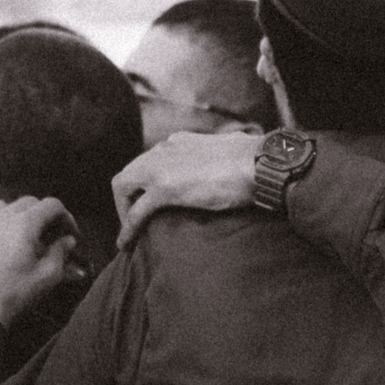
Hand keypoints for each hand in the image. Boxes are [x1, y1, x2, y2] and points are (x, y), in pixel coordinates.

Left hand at [0, 197, 81, 324]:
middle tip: (47, 236)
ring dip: (12, 215)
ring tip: (17, 234)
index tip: (69, 233)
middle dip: (41, 216)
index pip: (51, 205)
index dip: (66, 217)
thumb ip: (61, 252)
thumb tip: (67, 240)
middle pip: (26, 202)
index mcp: (23, 223)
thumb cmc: (15, 294)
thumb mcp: (48, 276)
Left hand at [114, 131, 261, 246]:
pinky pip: (137, 211)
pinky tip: (127, 242)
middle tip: (134, 219)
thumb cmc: (254, 160)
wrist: (261, 163)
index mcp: (179, 142)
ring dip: (123, 211)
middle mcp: (165, 149)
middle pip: (129, 172)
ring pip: (123, 187)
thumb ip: (213, 160)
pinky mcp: (166, 187)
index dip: (145, 183)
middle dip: (126, 198)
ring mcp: (162, 167)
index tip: (149, 201)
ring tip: (129, 233)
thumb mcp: (225, 153)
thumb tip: (223, 171)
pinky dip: (128, 227)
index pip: (150, 160)